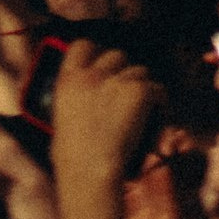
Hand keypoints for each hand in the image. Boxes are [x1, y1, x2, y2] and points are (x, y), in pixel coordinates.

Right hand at [49, 42, 161, 181]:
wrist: (91, 172)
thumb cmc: (73, 161)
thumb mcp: (59, 123)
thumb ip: (72, 104)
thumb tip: (83, 104)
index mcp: (68, 80)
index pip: (82, 45)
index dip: (95, 52)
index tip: (103, 64)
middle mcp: (92, 74)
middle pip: (116, 55)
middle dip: (123, 71)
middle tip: (126, 93)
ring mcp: (116, 80)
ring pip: (139, 72)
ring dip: (141, 87)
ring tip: (142, 110)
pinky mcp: (139, 91)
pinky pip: (156, 88)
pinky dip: (159, 101)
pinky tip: (156, 117)